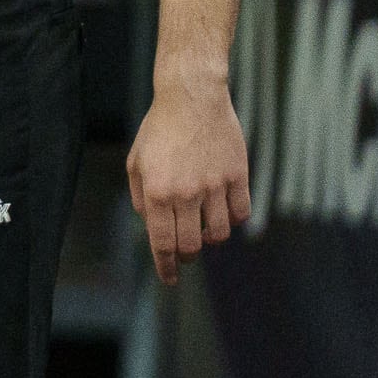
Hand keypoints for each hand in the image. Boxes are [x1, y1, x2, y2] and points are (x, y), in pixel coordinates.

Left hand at [126, 76, 250, 279]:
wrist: (191, 98)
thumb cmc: (158, 130)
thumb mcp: (136, 163)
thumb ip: (141, 199)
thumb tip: (153, 226)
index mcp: (158, 192)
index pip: (163, 243)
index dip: (166, 267)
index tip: (170, 279)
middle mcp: (187, 193)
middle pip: (191, 245)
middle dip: (186, 255)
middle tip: (185, 252)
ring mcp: (215, 185)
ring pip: (219, 234)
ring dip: (210, 239)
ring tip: (202, 230)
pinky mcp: (238, 175)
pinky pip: (241, 213)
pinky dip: (232, 220)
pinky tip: (223, 214)